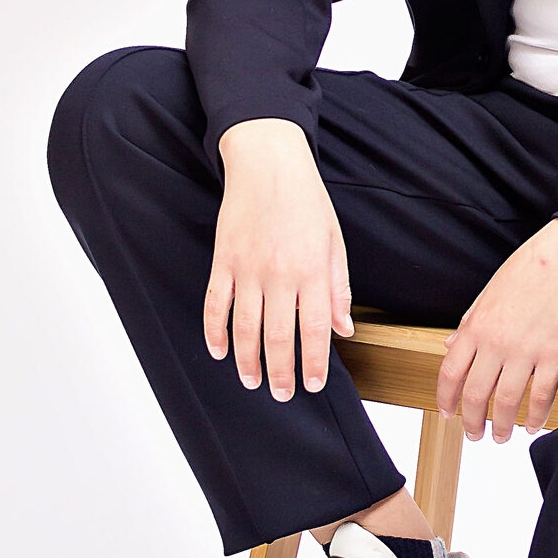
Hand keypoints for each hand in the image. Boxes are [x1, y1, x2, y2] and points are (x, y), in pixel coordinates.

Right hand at [207, 119, 352, 400]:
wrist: (268, 162)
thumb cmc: (306, 201)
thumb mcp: (334, 241)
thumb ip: (338, 288)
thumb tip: (343, 330)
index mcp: (312, 269)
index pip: (314, 329)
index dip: (313, 362)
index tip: (313, 384)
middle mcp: (279, 273)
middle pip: (277, 335)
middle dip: (280, 371)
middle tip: (282, 394)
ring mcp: (247, 268)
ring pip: (245, 326)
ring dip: (247, 359)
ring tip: (252, 381)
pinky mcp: (223, 260)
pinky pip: (215, 304)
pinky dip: (215, 331)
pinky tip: (220, 351)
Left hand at [437, 219, 557, 441]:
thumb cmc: (529, 269)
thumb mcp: (488, 293)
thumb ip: (468, 322)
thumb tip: (451, 345)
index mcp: (476, 326)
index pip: (450, 373)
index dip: (446, 399)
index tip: (448, 413)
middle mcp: (496, 342)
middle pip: (475, 395)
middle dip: (472, 421)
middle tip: (474, 435)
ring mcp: (525, 350)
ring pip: (505, 402)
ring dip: (501, 426)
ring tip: (501, 436)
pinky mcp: (554, 354)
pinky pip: (540, 396)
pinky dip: (535, 416)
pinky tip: (533, 426)